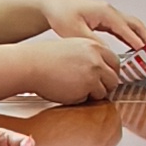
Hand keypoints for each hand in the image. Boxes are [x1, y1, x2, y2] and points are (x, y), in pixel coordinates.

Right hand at [13, 30, 137, 103]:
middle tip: (92, 90)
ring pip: (104, 90)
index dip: (110, 73)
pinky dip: (82, 99)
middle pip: (114, 77)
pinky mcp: (88, 85)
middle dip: (105, 86)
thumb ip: (88, 57)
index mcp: (93, 46)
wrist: (30, 65)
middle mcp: (97, 57)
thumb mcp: (71, 49)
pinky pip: (91, 99)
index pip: (114, 61)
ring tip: (74, 90)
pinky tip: (68, 92)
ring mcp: (94, 72)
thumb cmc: (43, 59)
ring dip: (92, 94)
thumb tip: (100, 70)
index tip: (106, 79)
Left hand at [40, 0, 145, 56]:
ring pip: (130, 24)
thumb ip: (94, 42)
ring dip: (140, 36)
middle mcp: (109, 11)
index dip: (137, 42)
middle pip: (135, 24)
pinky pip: (122, 27)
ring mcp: (107, 13)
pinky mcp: (103, 17)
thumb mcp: (76, 32)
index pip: (127, 29)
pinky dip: (131, 35)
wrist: (51, 5)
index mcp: (105, 13)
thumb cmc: (61, 14)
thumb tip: (109, 53)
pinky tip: (131, 46)